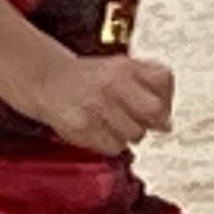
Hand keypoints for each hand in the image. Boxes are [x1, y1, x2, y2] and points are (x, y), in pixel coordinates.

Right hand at [26, 54, 173, 155]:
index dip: (166, 97)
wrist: (45, 79)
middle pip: (154, 110)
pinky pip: (115, 147)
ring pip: (136, 133)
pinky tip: (101, 131)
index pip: (163, 80)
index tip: (159, 106)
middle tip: (140, 120)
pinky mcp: (84, 127)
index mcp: (124, 67)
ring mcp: (97, 106)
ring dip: (129, 134)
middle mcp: (112, 84)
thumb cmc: (87, 77)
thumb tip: (167, 121)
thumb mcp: (120, 67)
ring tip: (112, 122)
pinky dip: (112, 144)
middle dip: (153, 120)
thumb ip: (148, 83)